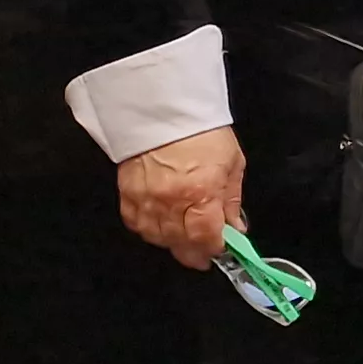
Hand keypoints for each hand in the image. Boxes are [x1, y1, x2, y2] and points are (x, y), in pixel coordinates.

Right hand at [118, 127, 246, 268]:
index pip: (205, 238)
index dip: (214, 250)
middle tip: (204, 253)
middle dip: (195, 252)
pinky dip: (149, 230)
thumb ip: (232, 201)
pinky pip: (136, 224)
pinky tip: (162, 226)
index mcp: (200, 192)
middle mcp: (170, 200)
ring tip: (185, 237)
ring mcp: (146, 198)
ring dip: (172, 243)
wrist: (165, 110)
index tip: (221, 251)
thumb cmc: (202, 133)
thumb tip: (235, 227)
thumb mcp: (232, 164)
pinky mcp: (127, 193)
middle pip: (180, 243)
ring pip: (156, 238)